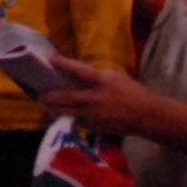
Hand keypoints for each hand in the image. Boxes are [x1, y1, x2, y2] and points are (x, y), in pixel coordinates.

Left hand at [37, 58, 163, 137]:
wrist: (146, 116)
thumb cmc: (132, 92)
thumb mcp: (115, 77)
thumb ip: (96, 76)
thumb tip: (78, 74)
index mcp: (102, 81)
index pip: (79, 71)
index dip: (64, 64)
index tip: (51, 59)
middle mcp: (96, 98)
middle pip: (68, 97)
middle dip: (51, 96)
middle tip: (40, 94)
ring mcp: (95, 115)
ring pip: (69, 113)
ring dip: (55, 109)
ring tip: (46, 105)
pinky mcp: (96, 127)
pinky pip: (78, 122)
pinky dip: (69, 117)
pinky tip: (62, 114)